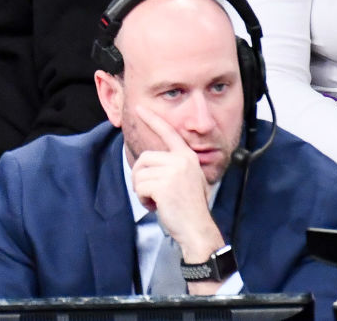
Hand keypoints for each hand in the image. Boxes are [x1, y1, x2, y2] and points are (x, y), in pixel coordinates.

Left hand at [131, 106, 223, 262]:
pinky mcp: (163, 184)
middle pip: (144, 159)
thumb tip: (151, 160)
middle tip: (156, 194)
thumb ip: (174, 166)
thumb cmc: (189, 207)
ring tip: (159, 200)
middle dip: (143, 178)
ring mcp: (173, 171)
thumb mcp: (187, 179)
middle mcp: (181, 160)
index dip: (152, 119)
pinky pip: (139, 187)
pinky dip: (143, 199)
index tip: (139, 108)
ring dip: (143, 190)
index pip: (168, 133)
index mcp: (187, 157)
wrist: (197, 228)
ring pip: (139, 174)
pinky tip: (157, 206)